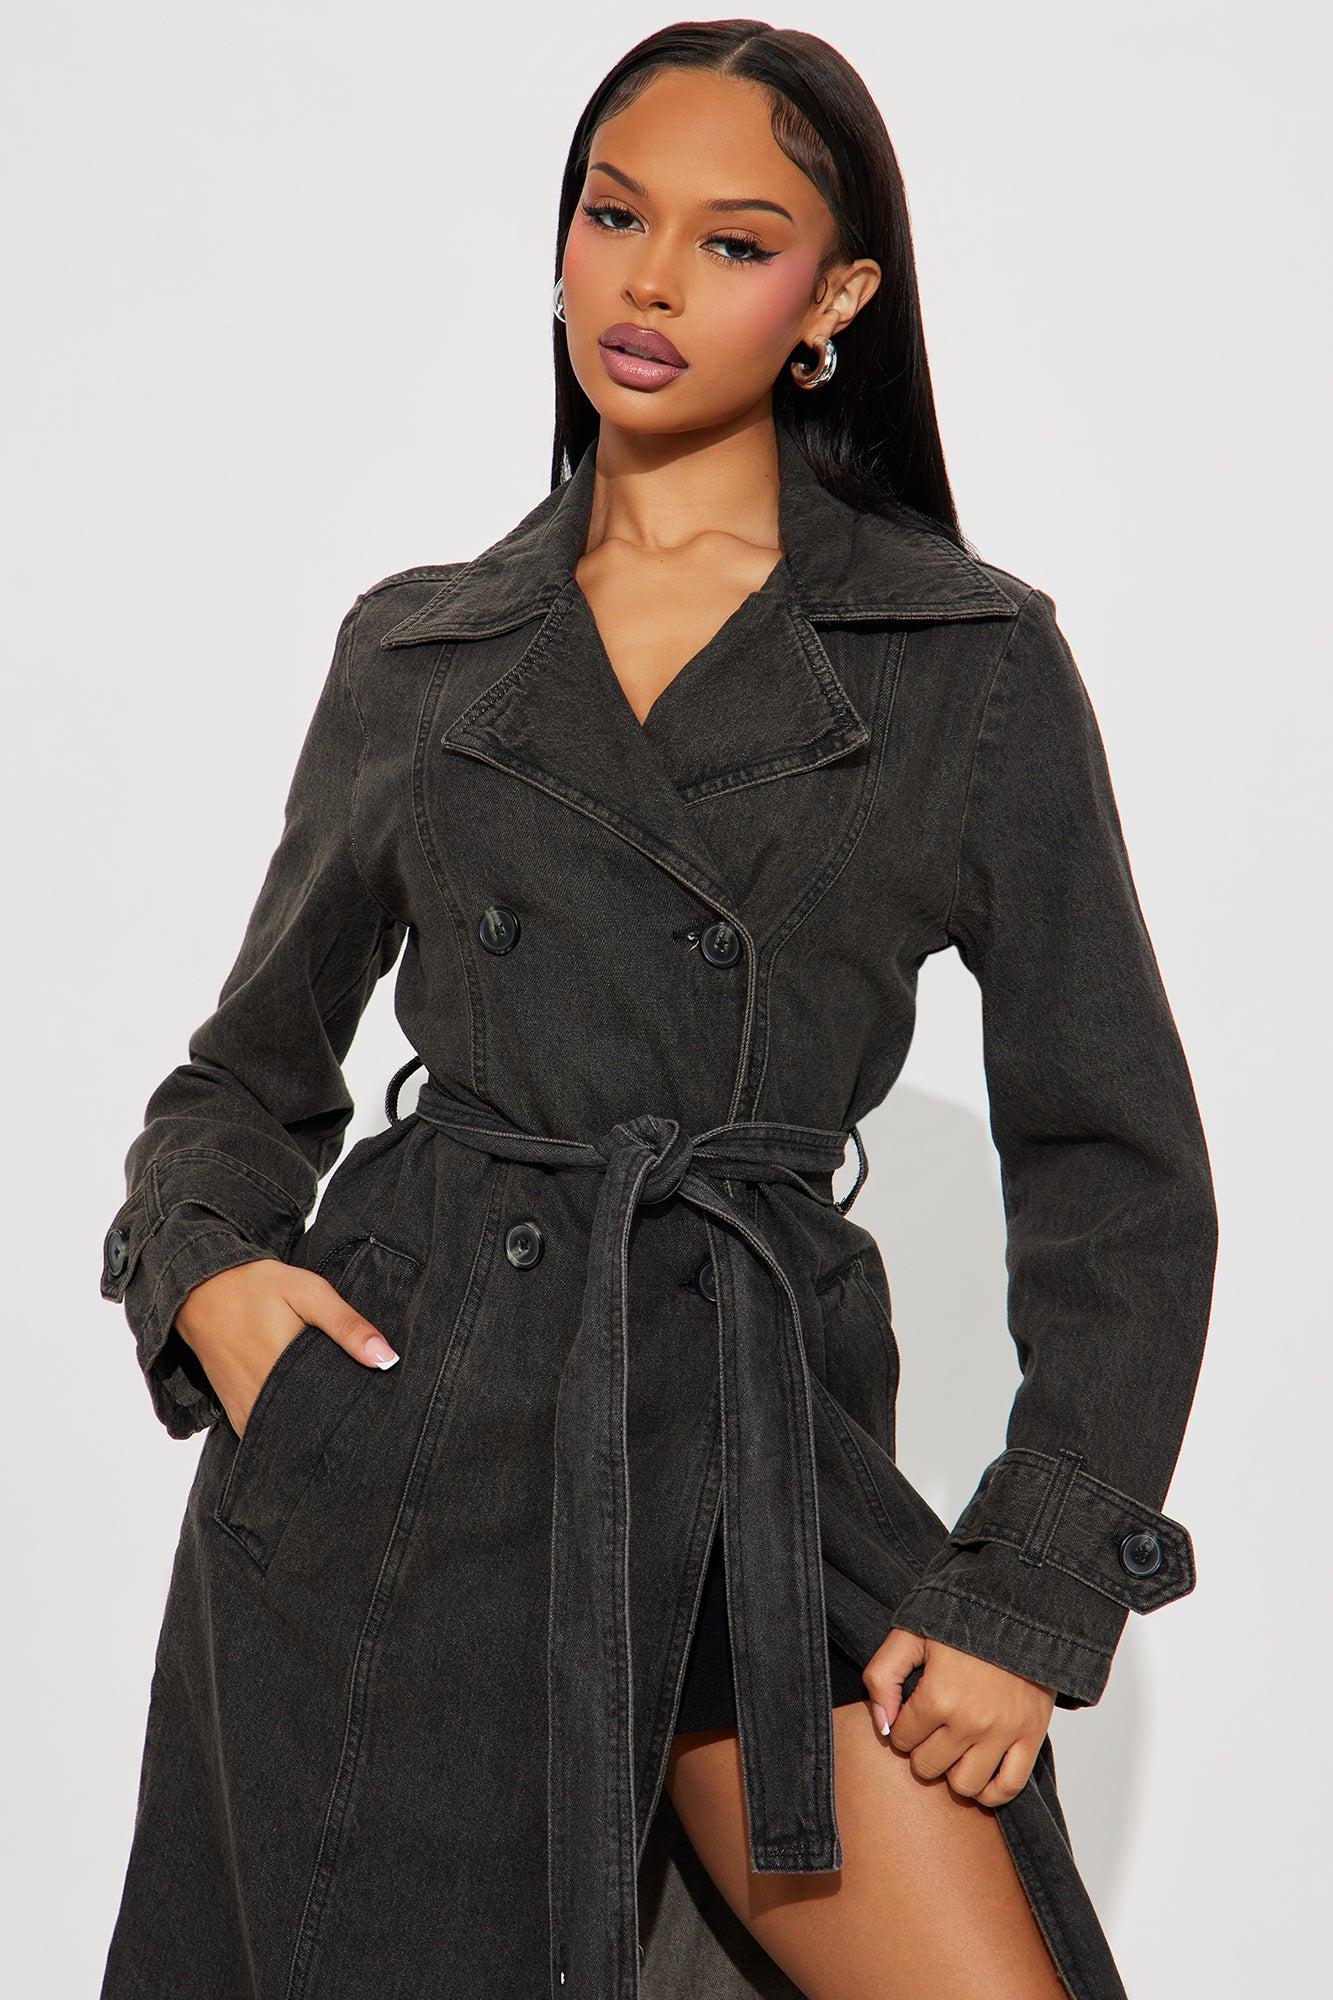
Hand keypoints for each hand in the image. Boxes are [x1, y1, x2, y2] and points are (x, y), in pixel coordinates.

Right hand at [174, 1257, 398, 1439]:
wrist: (201, 1290)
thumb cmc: (258, 1287)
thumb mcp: (309, 1293)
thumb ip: (347, 1325)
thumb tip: (386, 1359)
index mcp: (284, 1369)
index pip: (331, 1410)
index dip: (354, 1413)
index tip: (372, 1411)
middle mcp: (262, 1398)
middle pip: (311, 1427)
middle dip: (334, 1424)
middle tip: (358, 1415)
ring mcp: (246, 1409)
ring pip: (287, 1434)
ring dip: (309, 1428)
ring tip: (331, 1415)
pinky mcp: (235, 1412)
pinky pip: (264, 1433)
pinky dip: (284, 1428)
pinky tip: (302, 1416)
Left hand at [862, 1626, 1056, 1807]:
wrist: (1019, 1608)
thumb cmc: (960, 1619)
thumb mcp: (909, 1634)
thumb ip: (882, 1676)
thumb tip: (882, 1725)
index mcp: (938, 1695)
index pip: (902, 1740)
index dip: (901, 1728)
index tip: (911, 1714)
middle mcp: (970, 1721)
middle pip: (929, 1767)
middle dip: (923, 1751)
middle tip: (931, 1731)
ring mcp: (1003, 1732)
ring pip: (965, 1785)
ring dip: (953, 1773)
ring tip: (954, 1750)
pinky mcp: (1031, 1735)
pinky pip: (1009, 1787)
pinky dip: (992, 1791)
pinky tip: (981, 1774)